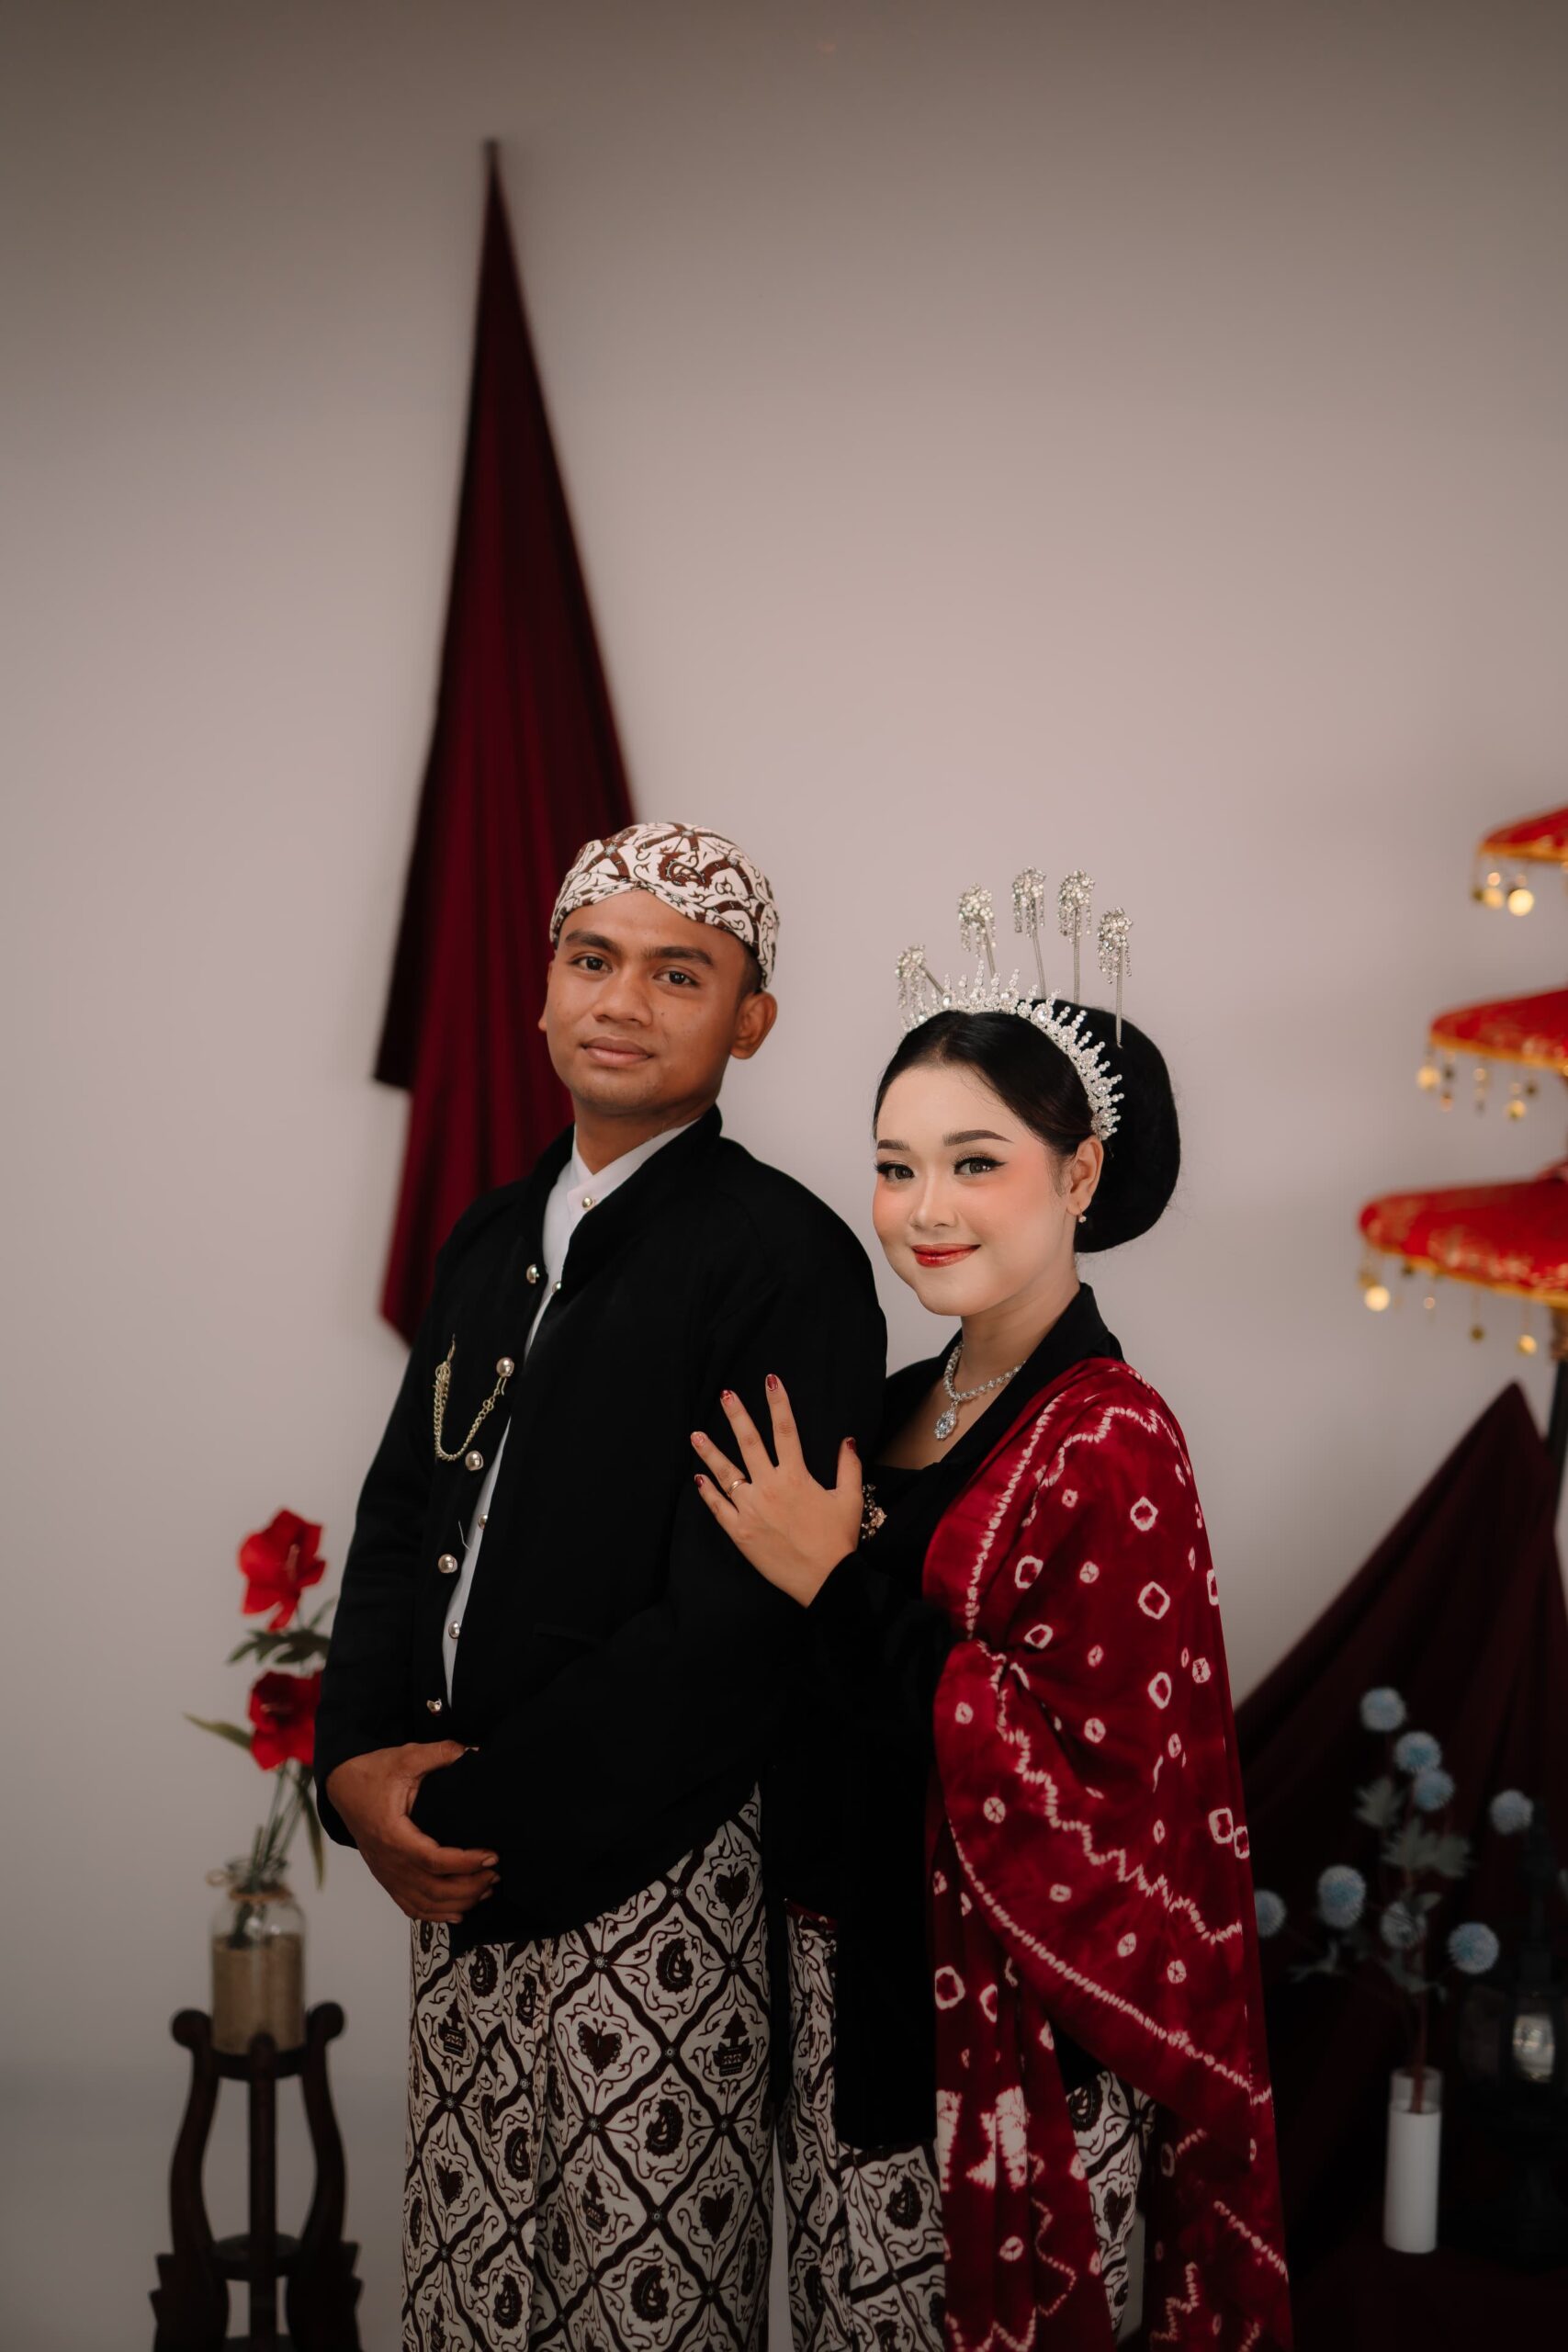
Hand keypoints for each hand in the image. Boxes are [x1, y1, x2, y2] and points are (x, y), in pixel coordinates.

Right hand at [325, 1743, 498, 1923]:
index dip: (465, 1863)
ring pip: (424, 1903)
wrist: (343, 1787)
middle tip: (496, 1875)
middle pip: (433, 1889)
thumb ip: (439, 1753)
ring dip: (458, 1903)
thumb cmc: (374, 1773)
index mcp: (393, 1834)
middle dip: (469, 1887)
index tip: (491, 1856)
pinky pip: (410, 1906)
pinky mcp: (387, 1877)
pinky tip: (458, 1912)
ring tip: (486, 1890)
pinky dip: (436, 1914)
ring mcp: (386, 1873)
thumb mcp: (406, 1757)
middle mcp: (388, 1861)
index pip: (433, 1860)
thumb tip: (471, 1752)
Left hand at [691, 1375, 861, 1604]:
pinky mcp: (740, 1532)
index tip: (770, 1380)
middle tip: (726, 1395)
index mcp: (796, 1477)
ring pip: (726, 1474)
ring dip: (710, 1452)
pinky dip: (707, 1493)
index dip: (778, 1402)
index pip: (786, 1430)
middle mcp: (770, 1487)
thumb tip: (847, 1440)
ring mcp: (751, 1509)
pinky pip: (718, 1508)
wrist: (826, 1580)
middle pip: (749, 1443)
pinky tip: (698, 1478)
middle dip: (736, 1416)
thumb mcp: (850, 1499)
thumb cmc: (839, 1540)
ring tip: (695, 1435)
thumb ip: (848, 1467)